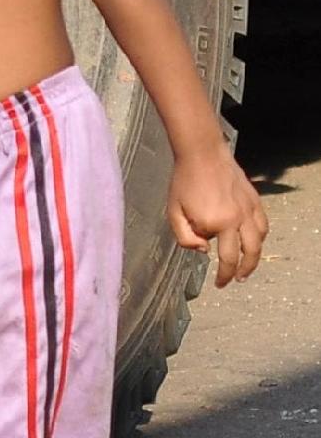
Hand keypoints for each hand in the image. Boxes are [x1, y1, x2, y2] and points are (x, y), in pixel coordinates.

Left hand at [167, 146, 267, 286]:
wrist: (202, 154)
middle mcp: (237, 219)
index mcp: (217, 224)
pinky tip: (253, 241)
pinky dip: (260, 237)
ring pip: (259, 241)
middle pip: (248, 254)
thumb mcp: (174, 212)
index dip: (223, 275)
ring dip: (254, 257)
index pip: (225, 259)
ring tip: (247, 266)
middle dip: (242, 272)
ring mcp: (249, 208)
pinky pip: (263, 224)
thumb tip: (204, 251)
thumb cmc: (184, 182)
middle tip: (236, 280)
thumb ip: (186, 238)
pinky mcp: (254, 199)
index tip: (219, 284)